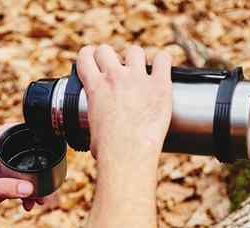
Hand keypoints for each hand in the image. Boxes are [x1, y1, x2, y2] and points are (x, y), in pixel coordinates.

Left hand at [0, 124, 43, 227]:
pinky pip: (19, 192)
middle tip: (48, 179)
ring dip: (35, 187)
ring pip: (23, 177)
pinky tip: (28, 207)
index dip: (23, 128)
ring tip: (43, 199)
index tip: (41, 132)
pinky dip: (27, 198)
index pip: (7, 132)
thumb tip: (29, 188)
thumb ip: (2, 187)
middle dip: (36, 166)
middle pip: (21, 156)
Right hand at [76, 45, 171, 173]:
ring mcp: (138, 78)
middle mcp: (115, 77)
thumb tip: (99, 127)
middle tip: (117, 70)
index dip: (89, 56)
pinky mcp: (160, 85)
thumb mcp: (92, 128)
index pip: (85, 56)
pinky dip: (162, 62)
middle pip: (107, 50)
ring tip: (140, 71)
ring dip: (136, 59)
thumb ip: (96, 116)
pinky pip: (163, 59)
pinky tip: (161, 69)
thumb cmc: (108, 150)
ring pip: (135, 51)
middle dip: (110, 57)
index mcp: (95, 87)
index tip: (94, 61)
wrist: (127, 155)